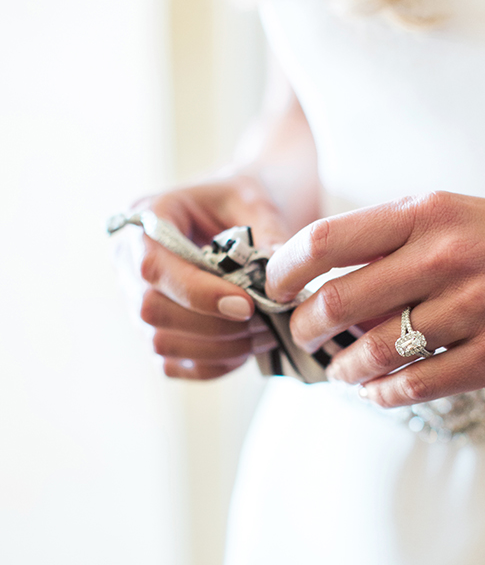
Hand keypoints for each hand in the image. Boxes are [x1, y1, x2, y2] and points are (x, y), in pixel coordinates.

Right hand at [129, 175, 289, 379]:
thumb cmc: (239, 201)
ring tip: (265, 336)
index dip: (198, 293)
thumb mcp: (256, 201)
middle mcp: (128, 261)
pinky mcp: (152, 330)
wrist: (232, 213)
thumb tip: (276, 275)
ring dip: (217, 348)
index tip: (247, 305)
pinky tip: (245, 349)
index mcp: (145, 219)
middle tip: (266, 324)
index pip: (154, 267)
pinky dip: (212, 364)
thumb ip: (267, 233)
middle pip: (151, 311)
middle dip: (214, 326)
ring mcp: (134, 300)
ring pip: (161, 343)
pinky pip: (171, 364)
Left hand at [265, 191, 484, 406]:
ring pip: (376, 350)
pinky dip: (386, 394)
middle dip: (306, 327)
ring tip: (341, 371)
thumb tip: (329, 287)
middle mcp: (447, 255)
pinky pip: (418, 385)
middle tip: (303, 337)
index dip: (285, 270)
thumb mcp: (460, 216)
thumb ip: (397, 242)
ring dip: (345, 368)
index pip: (327, 239)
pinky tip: (379, 392)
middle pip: (339, 301)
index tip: (274, 289)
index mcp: (429, 212)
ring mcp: (475, 307)